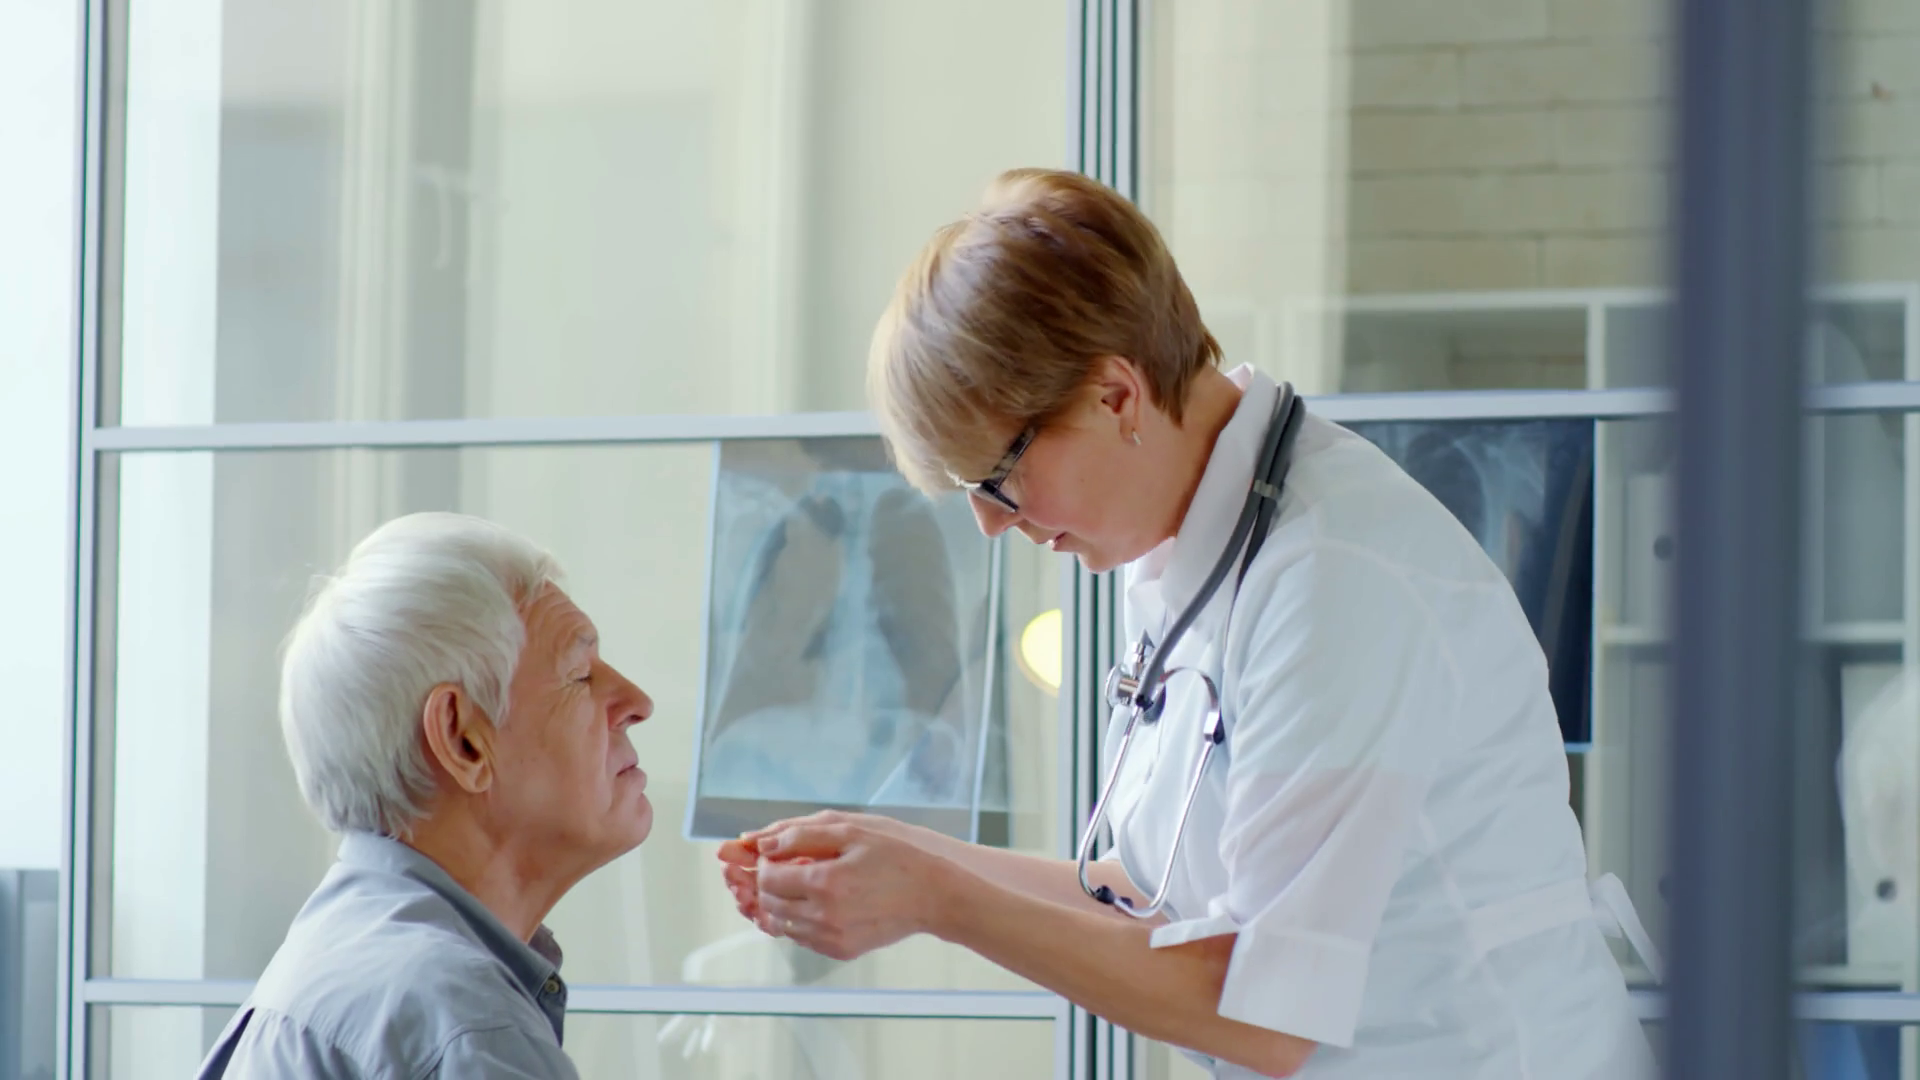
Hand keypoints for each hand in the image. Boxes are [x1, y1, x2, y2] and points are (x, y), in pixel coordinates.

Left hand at [723, 811, 961, 960]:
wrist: (933, 894)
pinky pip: (803, 938)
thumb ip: (801, 835)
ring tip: (807, 886)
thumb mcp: (851, 832)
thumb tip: (762, 845)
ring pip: (784, 923)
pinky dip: (802, 921)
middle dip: (771, 884)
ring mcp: (832, 938)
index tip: (779, 855)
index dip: (766, 864)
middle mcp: (824, 916)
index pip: (767, 878)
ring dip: (785, 903)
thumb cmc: (896, 856)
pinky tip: (821, 903)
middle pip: (771, 903)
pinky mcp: (841, 951)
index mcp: (824, 882)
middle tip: (790, 868)